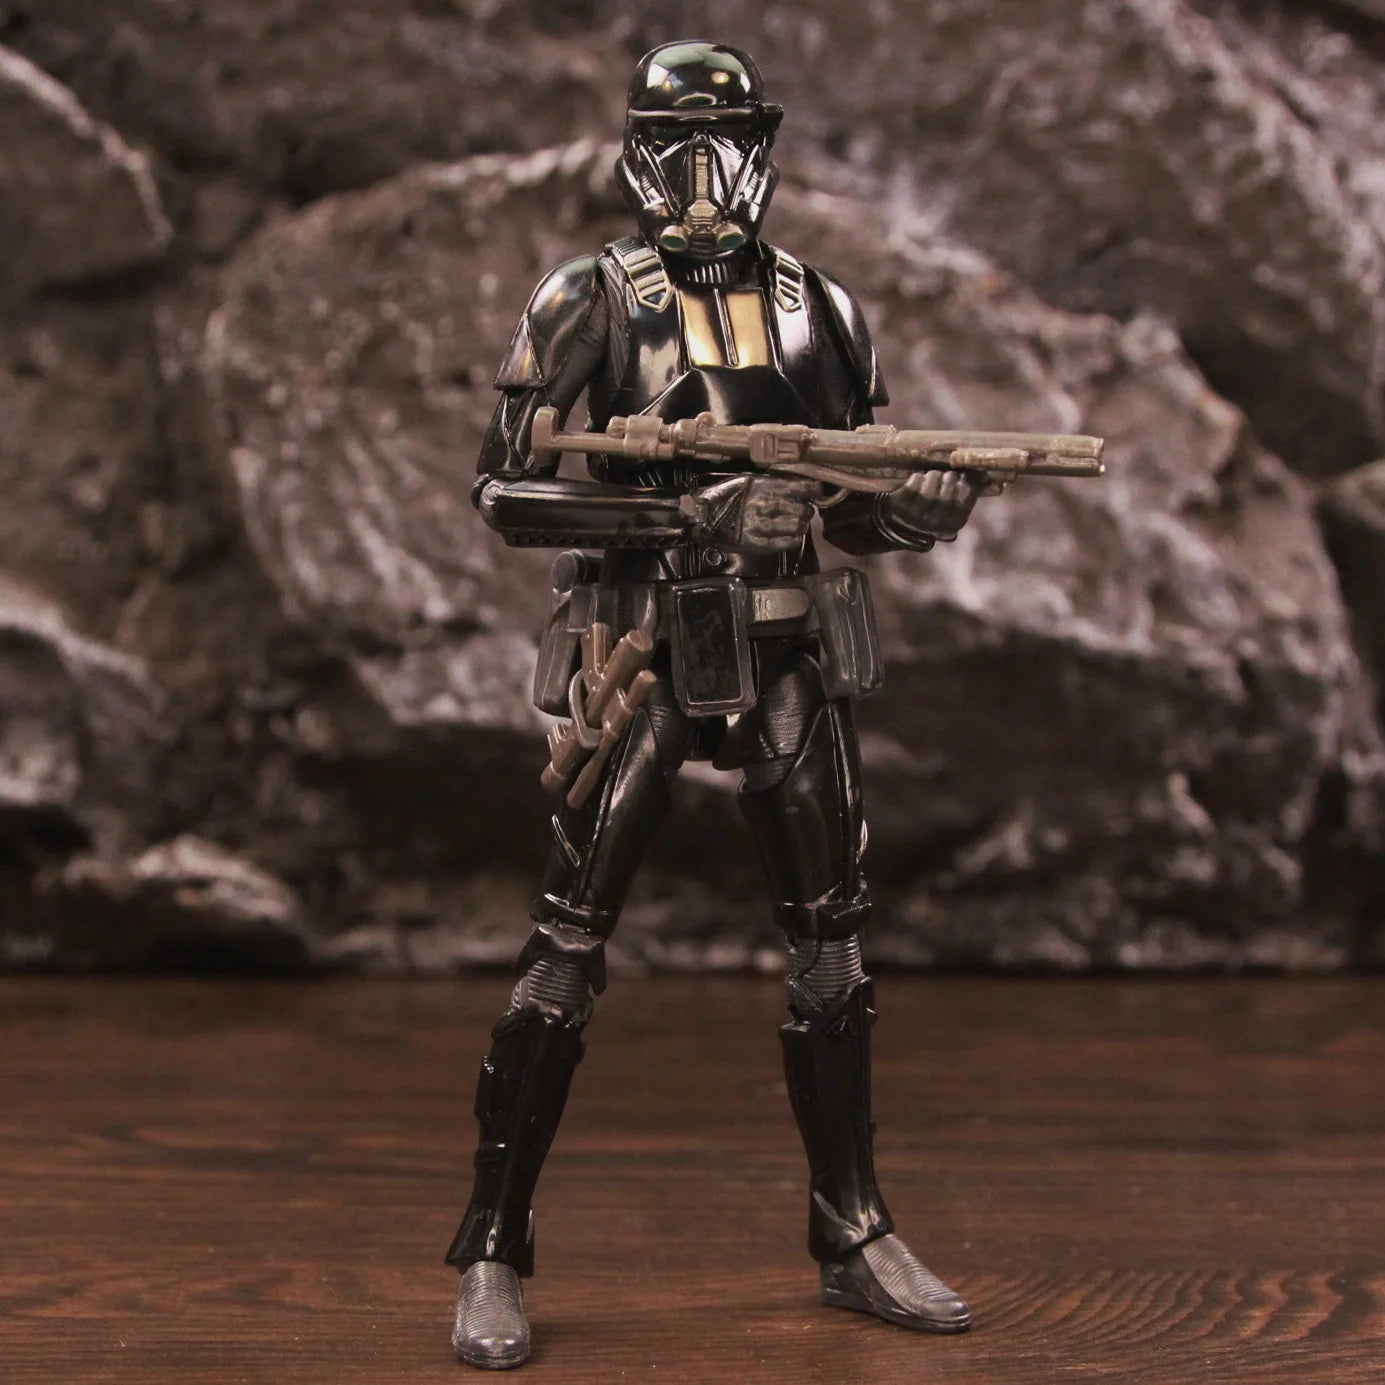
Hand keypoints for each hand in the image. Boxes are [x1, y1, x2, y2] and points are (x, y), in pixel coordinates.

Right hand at [689, 474, 816, 552]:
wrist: (703, 517)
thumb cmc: (724, 496)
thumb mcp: (748, 481)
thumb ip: (772, 483)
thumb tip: (798, 487)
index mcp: (764, 486)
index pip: (801, 488)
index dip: (814, 491)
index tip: (817, 492)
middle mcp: (765, 505)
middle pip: (802, 508)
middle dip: (806, 510)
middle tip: (804, 510)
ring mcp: (762, 526)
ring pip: (797, 526)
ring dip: (802, 524)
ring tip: (798, 523)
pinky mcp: (759, 543)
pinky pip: (787, 543)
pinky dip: (794, 539)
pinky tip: (793, 535)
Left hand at [880, 468, 982, 540]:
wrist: (897, 525)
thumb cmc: (931, 512)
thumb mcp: (950, 510)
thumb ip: (967, 494)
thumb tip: (985, 474)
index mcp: (953, 524)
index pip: (967, 494)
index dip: (969, 478)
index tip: (966, 473)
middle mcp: (935, 523)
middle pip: (950, 485)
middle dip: (950, 476)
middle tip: (946, 476)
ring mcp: (916, 515)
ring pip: (932, 480)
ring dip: (933, 475)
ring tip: (931, 479)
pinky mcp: (899, 506)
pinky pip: (915, 481)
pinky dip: (918, 477)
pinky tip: (918, 481)